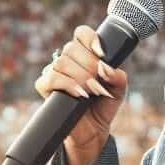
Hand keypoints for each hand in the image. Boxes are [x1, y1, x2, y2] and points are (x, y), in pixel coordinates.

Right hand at [34, 25, 127, 151]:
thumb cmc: (103, 106)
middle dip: (89, 65)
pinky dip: (67, 85)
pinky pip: (50, 78)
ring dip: (80, 77)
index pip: (82, 33)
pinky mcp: (45, 88)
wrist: (93, 131)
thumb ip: (118, 76)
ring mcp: (54, 72)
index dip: (91, 39)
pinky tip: (80, 95)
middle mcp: (67, 60)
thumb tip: (105, 68)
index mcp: (84, 54)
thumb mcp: (119, 89)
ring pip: (61, 62)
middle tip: (99, 83)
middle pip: (71, 48)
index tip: (102, 54)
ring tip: (92, 92)